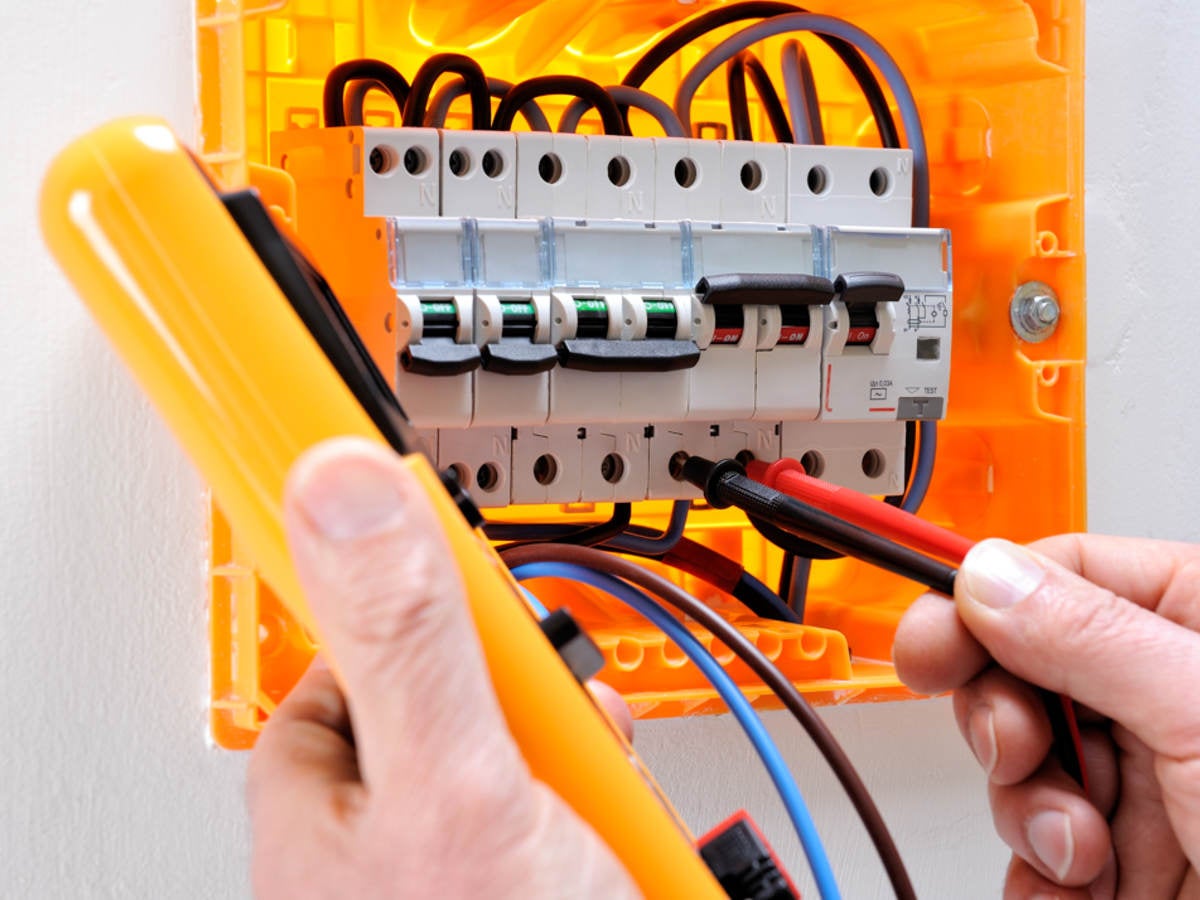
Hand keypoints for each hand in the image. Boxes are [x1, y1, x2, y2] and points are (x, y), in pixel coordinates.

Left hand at [245, 438, 637, 898]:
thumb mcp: (455, 785)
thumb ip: (409, 638)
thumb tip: (340, 486)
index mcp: (322, 801)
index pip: (343, 639)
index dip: (398, 576)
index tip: (407, 488)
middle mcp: (378, 824)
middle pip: (449, 678)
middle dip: (524, 679)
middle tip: (556, 700)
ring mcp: (450, 849)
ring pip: (515, 734)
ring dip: (578, 743)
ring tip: (602, 784)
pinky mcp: (521, 871)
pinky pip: (560, 791)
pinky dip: (603, 791)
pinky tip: (619, 818)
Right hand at [894, 535, 1199, 897]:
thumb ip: (1089, 636)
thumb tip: (989, 577)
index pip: (1060, 576)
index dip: (982, 599)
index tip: (927, 634)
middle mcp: (1169, 698)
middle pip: (1023, 670)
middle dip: (1007, 720)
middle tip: (1016, 750)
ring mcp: (1150, 783)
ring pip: (1025, 767)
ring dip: (1034, 813)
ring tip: (1087, 849)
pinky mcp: (1133, 861)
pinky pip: (1039, 852)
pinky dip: (1041, 878)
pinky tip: (1078, 889)